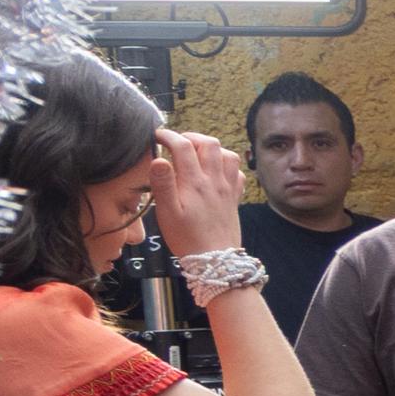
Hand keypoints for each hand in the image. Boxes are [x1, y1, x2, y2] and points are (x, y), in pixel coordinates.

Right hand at [147, 128, 249, 259]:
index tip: (157, 136)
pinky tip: (216, 171)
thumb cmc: (186, 238)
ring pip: (227, 154)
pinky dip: (227, 165)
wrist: (215, 260)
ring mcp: (227, 188)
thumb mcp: (167, 213)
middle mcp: (214, 181)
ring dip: (211, 148)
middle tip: (176, 143)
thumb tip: (158, 159)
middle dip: (191, 137)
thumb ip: (162, 184)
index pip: (182, 146)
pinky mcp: (235, 198)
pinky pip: (237, 172)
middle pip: (209, 143)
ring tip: (196, 153)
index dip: (168, 136)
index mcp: (194, 182)